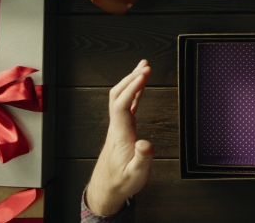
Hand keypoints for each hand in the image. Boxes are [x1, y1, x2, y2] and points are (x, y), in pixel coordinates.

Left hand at [86, 60, 153, 215]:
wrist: (108, 189)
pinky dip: (134, 93)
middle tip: (145, 66)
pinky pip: (127, 105)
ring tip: (143, 68)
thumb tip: (146, 144)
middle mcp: (117, 127)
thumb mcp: (135, 175)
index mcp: (120, 134)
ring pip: (121, 98)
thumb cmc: (121, 181)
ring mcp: (119, 127)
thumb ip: (141, 159)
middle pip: (118, 95)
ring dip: (131, 81)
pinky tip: (140, 87)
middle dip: (131, 78)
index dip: (133, 87)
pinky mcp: (123, 129)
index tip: (144, 74)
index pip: (122, 104)